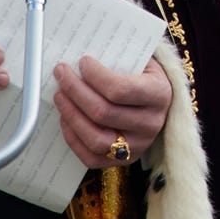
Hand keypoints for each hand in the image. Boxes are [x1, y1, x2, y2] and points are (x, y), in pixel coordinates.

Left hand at [53, 55, 174, 168]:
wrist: (160, 103)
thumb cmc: (145, 77)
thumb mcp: (142, 61)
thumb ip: (118, 59)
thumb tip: (78, 57)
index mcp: (159, 94)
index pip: (120, 90)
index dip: (96, 76)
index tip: (82, 62)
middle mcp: (151, 123)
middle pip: (103, 113)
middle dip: (75, 91)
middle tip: (61, 73)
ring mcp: (138, 146)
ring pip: (95, 138)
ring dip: (71, 115)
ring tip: (59, 96)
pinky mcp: (124, 161)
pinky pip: (91, 156)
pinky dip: (73, 137)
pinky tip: (65, 118)